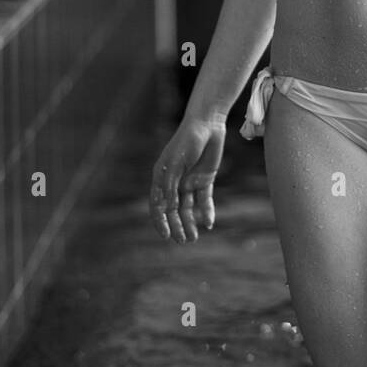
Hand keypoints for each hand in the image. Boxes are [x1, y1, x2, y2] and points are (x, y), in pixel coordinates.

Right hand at [149, 114, 226, 242]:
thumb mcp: (176, 163)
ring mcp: (189, 181)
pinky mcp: (205, 179)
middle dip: (177, 226)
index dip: (160, 221)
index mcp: (161, 177)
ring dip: (190, 223)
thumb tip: (168, 208)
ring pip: (188, 208)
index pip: (157, 205)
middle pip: (173, 210)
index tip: (165, 235)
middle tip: (183, 241)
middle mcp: (174, 182)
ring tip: (194, 238)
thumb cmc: (187, 140)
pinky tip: (209, 222)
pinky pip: (204, 199)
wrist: (207, 124)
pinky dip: (206, 211)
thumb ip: (171, 185)